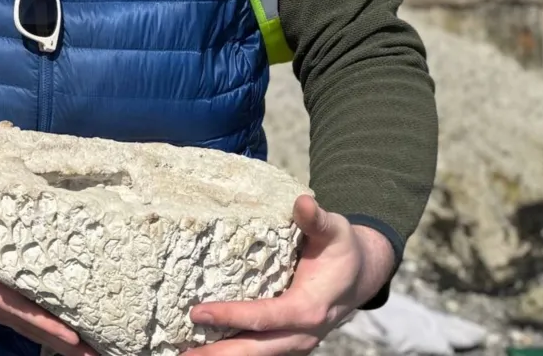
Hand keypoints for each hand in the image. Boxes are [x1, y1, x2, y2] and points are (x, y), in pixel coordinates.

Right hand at [0, 211, 94, 355]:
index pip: (16, 307)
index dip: (42, 321)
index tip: (71, 334)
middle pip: (32, 326)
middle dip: (64, 342)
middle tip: (97, 353)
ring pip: (33, 328)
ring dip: (62, 342)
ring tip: (94, 351)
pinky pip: (28, 321)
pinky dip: (51, 332)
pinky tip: (73, 336)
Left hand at [185, 194, 395, 355]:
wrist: (360, 275)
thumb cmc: (341, 249)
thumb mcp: (334, 231)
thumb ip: (316, 220)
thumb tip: (303, 202)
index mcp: (310, 308)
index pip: (265, 317)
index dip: (232, 316)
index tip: (197, 312)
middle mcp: (302, 333)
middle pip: (256, 349)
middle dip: (219, 353)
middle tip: (182, 354)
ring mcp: (295, 342)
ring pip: (257, 355)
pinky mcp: (287, 342)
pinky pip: (259, 351)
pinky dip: (235, 353)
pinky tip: (205, 350)